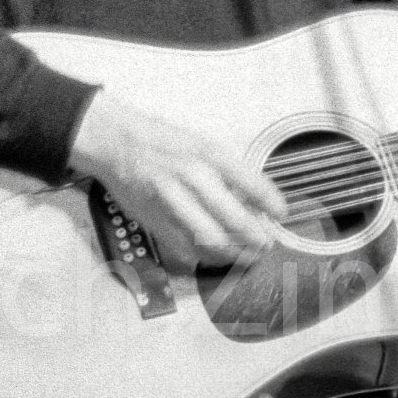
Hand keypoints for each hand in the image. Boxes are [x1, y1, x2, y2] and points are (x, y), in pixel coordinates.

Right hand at [68, 90, 287, 268]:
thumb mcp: (202, 143)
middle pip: (235, 220)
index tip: (281, 214)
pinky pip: (188, 247)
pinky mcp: (156, 220)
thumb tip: (257, 201)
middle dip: (257, 238)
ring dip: (235, 253)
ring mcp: (173, 201)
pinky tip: (219, 255)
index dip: (272, 204)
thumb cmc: (162, 142)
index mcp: (209, 154)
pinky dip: (207, 256)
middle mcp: (192, 177)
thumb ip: (229, 172)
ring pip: (212, 240)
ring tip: (247, 255)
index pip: (252, 183)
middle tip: (266, 243)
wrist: (116, 142)